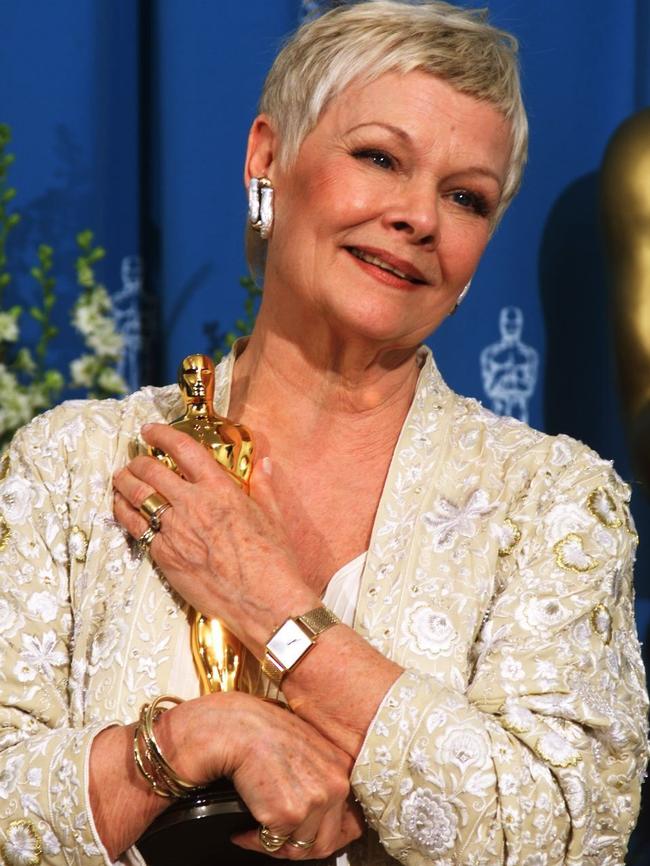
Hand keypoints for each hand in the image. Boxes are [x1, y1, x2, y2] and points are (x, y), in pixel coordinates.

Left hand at [113, 424, 318, 654]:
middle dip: (137, 461)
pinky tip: (123, 510)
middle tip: (133, 460)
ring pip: (136, 497)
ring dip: (123, 484)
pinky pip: (135, 528)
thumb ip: (263, 487)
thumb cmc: (273, 561)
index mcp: (220, 490)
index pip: (184, 449)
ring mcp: (175, 531)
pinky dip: (124, 514)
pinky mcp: (164, 556)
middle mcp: (193, 505)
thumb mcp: (273, 517)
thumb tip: (265, 465)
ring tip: (120, 479)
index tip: (151, 431)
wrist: (264, 602)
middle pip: (151, 471)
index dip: (162, 435)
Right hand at [156, 692, 363, 859]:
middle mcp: (336, 783)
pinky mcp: (289, 814)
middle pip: (325, 841)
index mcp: (340, 766)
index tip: (306, 838)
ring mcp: (315, 800)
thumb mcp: (302, 748)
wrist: (234, 727)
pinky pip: (273, 846)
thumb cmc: (258, 730)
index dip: (327, 836)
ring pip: (300, 849)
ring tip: (255, 830)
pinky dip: (254, 842)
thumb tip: (317, 812)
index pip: (350, 820)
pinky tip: (243, 829)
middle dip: (295, 846)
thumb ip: (316, 776)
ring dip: (274, 845)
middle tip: (273, 838)